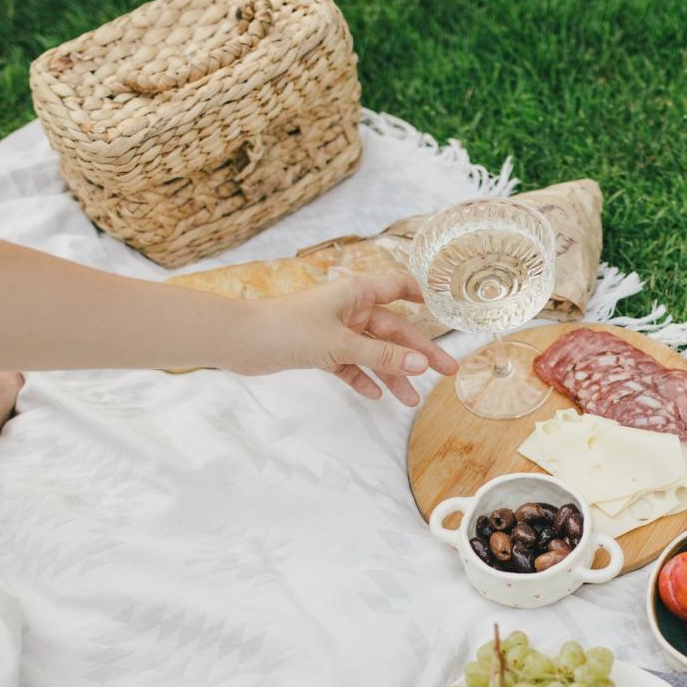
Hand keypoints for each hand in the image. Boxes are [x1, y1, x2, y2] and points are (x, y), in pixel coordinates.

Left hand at [231, 273, 457, 404]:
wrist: (241, 341)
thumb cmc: (289, 329)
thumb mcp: (342, 344)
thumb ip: (382, 355)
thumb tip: (421, 364)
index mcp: (356, 292)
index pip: (398, 287)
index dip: (423, 295)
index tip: (445, 308)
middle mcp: (348, 308)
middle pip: (393, 329)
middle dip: (417, 353)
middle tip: (444, 372)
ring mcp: (334, 330)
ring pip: (373, 351)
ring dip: (392, 373)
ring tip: (411, 399)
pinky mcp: (320, 349)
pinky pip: (350, 364)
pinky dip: (362, 378)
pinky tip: (375, 395)